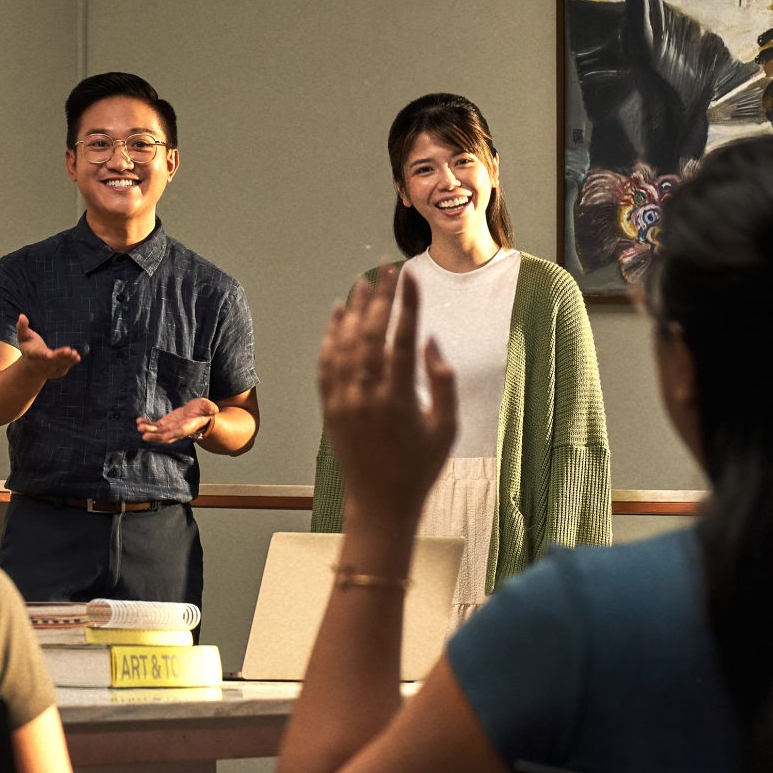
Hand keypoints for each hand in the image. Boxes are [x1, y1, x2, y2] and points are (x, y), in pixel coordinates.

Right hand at [14, 315, 81, 380]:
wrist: (32, 367)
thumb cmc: (29, 347)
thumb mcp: (23, 337)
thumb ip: (22, 327)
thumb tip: (22, 316)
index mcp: (32, 354)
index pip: (38, 354)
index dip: (44, 355)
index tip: (49, 354)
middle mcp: (41, 363)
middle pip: (51, 360)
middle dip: (60, 356)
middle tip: (68, 350)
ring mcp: (50, 369)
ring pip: (59, 364)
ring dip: (67, 360)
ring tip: (74, 354)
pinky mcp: (58, 371)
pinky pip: (65, 367)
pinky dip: (71, 363)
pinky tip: (77, 357)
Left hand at [137, 397, 219, 444]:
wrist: (199, 414)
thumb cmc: (204, 411)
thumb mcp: (208, 407)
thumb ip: (209, 408)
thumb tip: (213, 409)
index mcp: (188, 427)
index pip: (178, 433)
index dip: (169, 435)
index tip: (162, 437)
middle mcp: (177, 430)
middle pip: (165, 436)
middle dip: (155, 436)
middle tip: (144, 435)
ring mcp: (170, 428)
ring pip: (158, 432)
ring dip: (148, 430)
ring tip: (139, 426)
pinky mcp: (165, 424)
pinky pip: (155, 426)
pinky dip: (147, 424)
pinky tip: (139, 421)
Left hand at [318, 267, 455, 527]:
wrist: (380, 503)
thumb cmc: (421, 467)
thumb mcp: (446, 429)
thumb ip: (442, 383)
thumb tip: (430, 342)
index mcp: (399, 400)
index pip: (402, 340)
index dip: (407, 305)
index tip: (410, 277)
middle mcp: (367, 396)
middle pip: (370, 334)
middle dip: (380, 297)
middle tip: (387, 269)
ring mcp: (343, 402)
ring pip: (344, 345)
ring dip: (353, 310)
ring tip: (363, 283)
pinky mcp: (328, 409)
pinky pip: (326, 365)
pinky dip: (330, 337)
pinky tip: (336, 315)